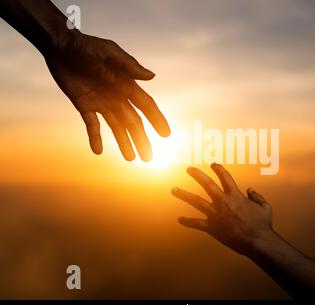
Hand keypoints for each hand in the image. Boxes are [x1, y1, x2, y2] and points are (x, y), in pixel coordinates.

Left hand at [44, 31, 169, 160]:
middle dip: (141, 139)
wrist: (60, 46)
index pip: (146, 106)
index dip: (157, 120)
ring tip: (131, 159)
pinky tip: (98, 151)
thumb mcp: (109, 52)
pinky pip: (92, 125)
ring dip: (124, 142)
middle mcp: (117, 97)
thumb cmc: (87, 46)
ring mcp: (102, 103)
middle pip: (133, 122)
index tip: (166, 135)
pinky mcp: (85, 105)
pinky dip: (95, 138)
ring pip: (116, 127)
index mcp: (126, 85)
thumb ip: (128, 65)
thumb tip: (151, 77)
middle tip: (148, 159)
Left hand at [172, 163, 273, 254]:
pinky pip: (197, 223)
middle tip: (189, 169)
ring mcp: (216, 214)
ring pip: (196, 201)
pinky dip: (187, 221)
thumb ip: (257, 196)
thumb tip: (251, 189)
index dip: (218, 169)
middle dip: (197, 175)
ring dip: (184, 194)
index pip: (225, 177)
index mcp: (236, 195)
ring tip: (174, 190)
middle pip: (207, 184)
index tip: (213, 164)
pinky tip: (180, 219)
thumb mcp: (265, 207)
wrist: (257, 241)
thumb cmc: (263, 224)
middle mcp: (223, 201)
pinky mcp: (212, 227)